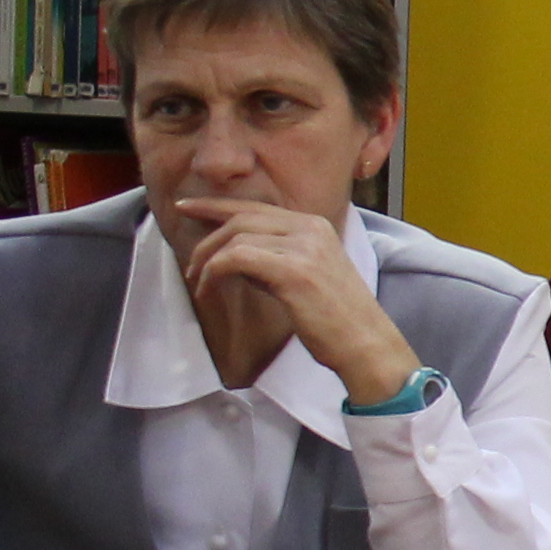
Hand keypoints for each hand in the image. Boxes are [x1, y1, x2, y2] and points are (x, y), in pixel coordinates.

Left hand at [178, 199, 416, 400]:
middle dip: (206, 237)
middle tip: (190, 264)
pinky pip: (236, 258)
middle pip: (241, 217)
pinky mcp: (292, 270)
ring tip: (200, 284)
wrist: (364, 343)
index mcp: (316, 226)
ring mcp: (303, 248)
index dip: (216, 205)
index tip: (186, 207)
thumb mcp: (307, 274)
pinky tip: (209, 291)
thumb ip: (275, 257)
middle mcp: (310, 229)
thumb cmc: (335, 318)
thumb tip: (234, 254)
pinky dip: (214, 272)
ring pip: (235, 237)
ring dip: (207, 261)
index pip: (256, 206)